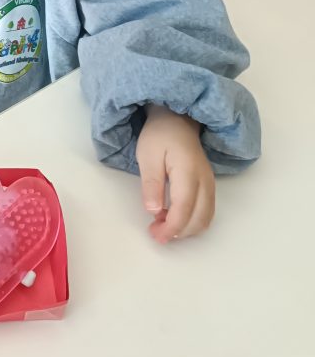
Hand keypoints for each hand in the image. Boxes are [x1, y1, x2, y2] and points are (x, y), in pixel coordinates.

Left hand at [136, 104, 214, 243]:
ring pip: (205, 218)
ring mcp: (210, 184)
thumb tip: (153, 211)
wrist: (177, 120)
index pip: (184, 208)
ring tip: (163, 226)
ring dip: (186, 229)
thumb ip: (151, 183)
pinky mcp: (209, 186)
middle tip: (156, 233)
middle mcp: (205, 180)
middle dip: (178, 233)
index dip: (171, 227)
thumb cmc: (159, 136)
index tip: (156, 235)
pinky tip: (175, 218)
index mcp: (188, 172)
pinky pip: (206, 211)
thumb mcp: (147, 156)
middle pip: (199, 218)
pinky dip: (193, 221)